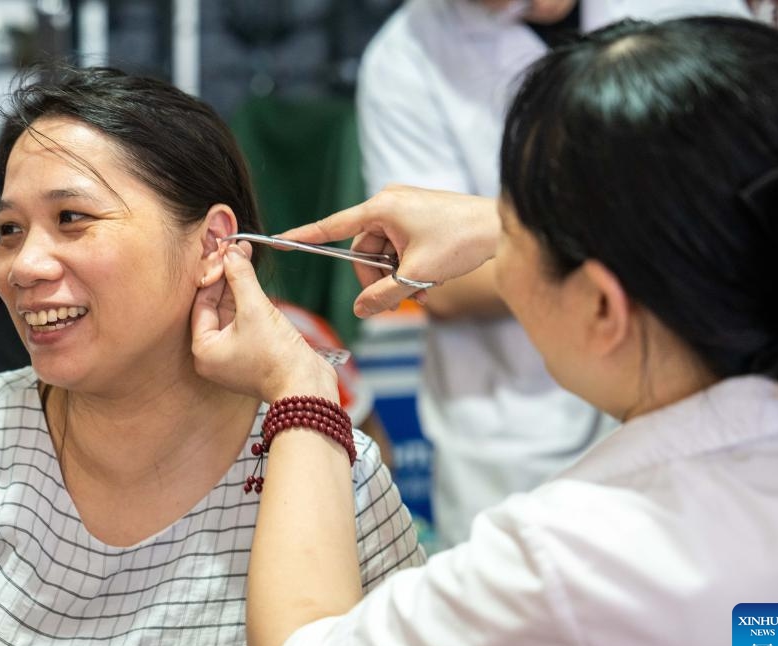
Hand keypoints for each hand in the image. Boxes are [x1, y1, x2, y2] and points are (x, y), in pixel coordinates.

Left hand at [191, 244, 339, 403]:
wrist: (307, 387)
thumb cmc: (276, 358)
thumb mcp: (255, 309)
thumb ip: (241, 278)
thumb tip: (231, 251)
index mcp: (204, 350)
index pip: (201, 302)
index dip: (214, 273)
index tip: (223, 250)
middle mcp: (214, 355)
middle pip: (215, 306)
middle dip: (227, 277)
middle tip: (236, 249)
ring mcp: (234, 355)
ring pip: (231, 312)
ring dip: (239, 286)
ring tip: (245, 256)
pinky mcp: (253, 353)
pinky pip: (245, 321)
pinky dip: (250, 301)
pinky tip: (254, 280)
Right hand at [278, 185, 501, 316]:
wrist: (499, 227)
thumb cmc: (460, 242)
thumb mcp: (418, 276)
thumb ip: (384, 295)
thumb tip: (360, 311)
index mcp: (381, 208)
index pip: (332, 226)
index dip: (304, 236)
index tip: (278, 239)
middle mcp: (387, 202)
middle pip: (362, 250)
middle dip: (378, 277)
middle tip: (401, 298)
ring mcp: (402, 207)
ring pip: (382, 252)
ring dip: (396, 275)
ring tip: (423, 289)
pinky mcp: (415, 214)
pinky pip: (397, 245)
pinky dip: (407, 265)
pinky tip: (427, 278)